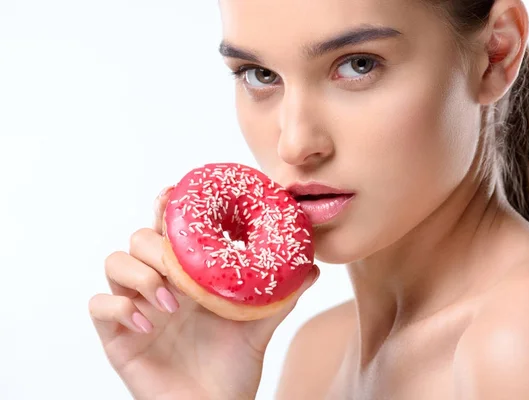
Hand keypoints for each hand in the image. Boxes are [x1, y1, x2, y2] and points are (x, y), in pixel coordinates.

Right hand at [89, 187, 319, 399]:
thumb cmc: (232, 367)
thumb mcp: (259, 327)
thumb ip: (282, 297)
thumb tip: (313, 267)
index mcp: (188, 276)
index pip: (170, 230)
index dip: (168, 207)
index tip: (175, 194)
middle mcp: (158, 285)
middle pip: (139, 239)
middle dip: (156, 245)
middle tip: (180, 269)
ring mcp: (135, 308)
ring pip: (115, 263)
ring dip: (140, 273)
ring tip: (170, 302)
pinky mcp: (117, 335)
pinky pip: (99, 306)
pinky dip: (119, 306)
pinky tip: (148, 324)